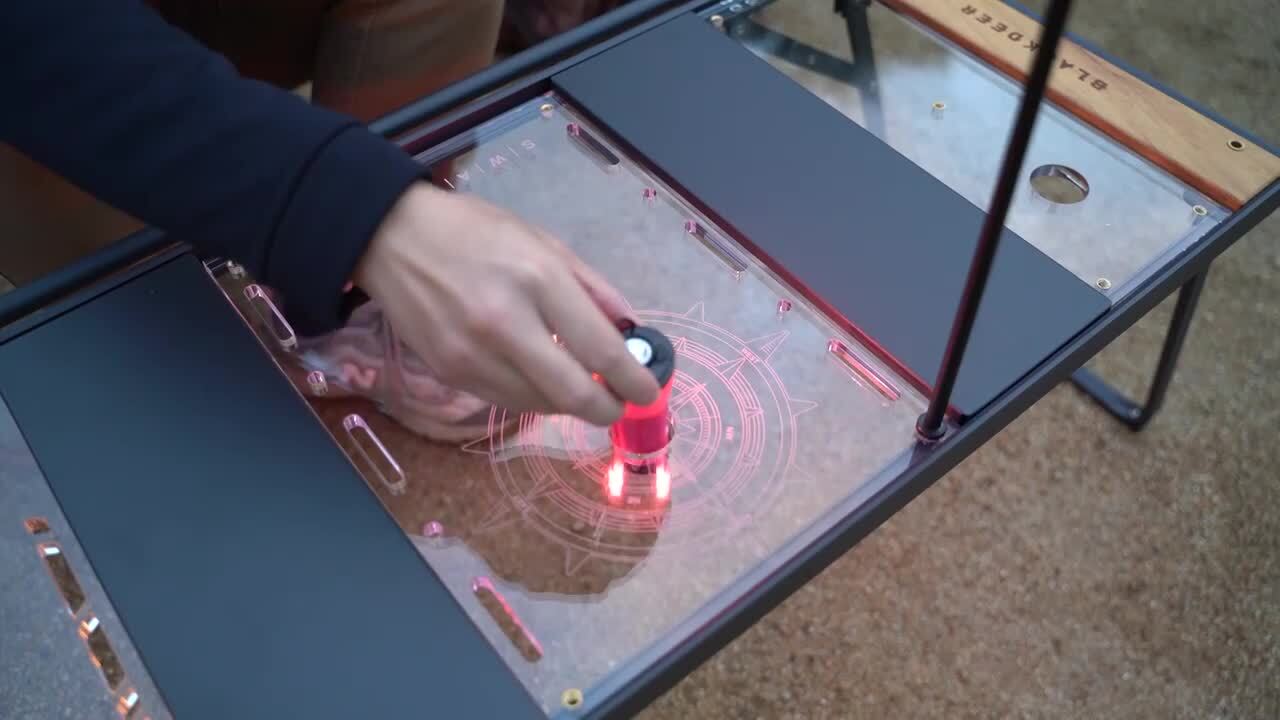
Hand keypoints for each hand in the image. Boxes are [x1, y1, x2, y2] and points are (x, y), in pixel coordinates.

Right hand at [352, 182, 659, 425]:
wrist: (391, 237)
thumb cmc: (475, 231)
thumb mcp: (543, 242)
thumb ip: (591, 288)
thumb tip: (628, 331)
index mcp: (538, 278)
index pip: (600, 347)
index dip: (633, 379)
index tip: (648, 390)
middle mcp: (506, 322)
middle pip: (573, 393)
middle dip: (606, 408)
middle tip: (618, 404)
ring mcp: (474, 354)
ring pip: (540, 405)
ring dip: (568, 404)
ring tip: (580, 386)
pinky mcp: (450, 373)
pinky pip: (506, 401)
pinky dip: (533, 398)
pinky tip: (540, 380)